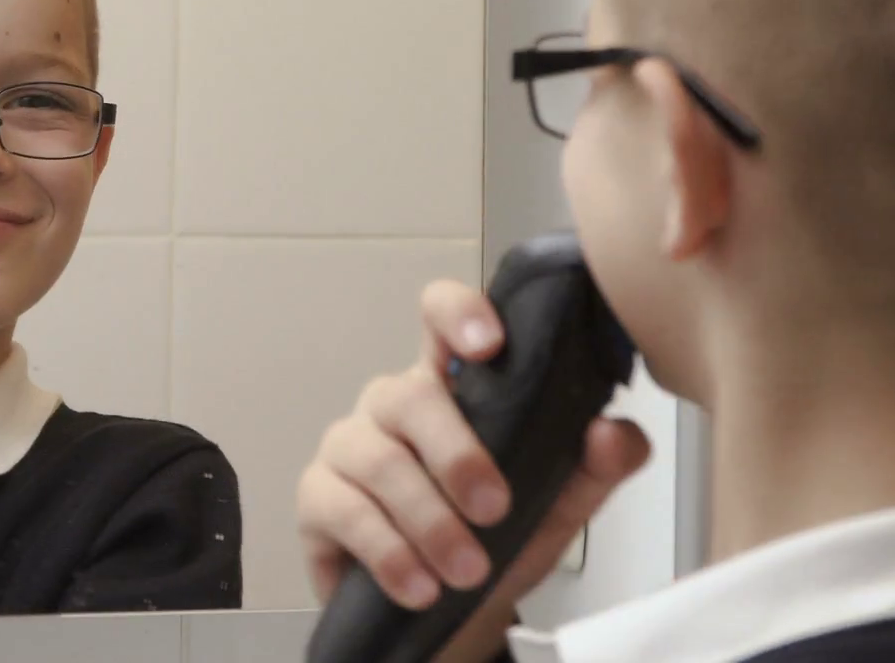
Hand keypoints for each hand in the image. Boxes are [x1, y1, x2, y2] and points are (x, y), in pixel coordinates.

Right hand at [295, 279, 650, 662]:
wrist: (450, 616)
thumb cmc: (496, 539)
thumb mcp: (558, 504)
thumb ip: (593, 466)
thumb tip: (613, 432)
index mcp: (450, 386)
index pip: (441, 320)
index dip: (458, 314)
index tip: (491, 344)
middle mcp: (392, 405)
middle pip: (409, 397)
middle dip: (456, 455)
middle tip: (496, 510)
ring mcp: (349, 448)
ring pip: (378, 460)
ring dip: (428, 520)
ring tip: (468, 571)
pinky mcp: (318, 498)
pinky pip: (344, 511)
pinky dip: (389, 552)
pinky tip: (420, 587)